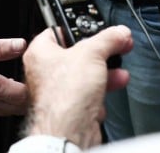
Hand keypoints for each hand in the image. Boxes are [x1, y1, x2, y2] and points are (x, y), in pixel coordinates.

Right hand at [0, 38, 27, 115]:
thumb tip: (19, 44)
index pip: (24, 95)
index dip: (33, 85)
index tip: (33, 73)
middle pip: (20, 107)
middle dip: (28, 94)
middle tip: (28, 78)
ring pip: (9, 111)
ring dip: (17, 100)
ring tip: (17, 83)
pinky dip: (5, 103)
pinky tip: (1, 89)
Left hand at [22, 26, 130, 148]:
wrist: (69, 131)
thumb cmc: (64, 94)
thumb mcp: (92, 53)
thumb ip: (108, 39)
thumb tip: (119, 32)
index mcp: (40, 53)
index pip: (58, 31)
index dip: (78, 28)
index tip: (96, 29)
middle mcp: (44, 72)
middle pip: (76, 54)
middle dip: (99, 54)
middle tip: (114, 48)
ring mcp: (58, 92)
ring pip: (84, 77)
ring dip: (105, 74)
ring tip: (120, 72)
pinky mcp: (70, 109)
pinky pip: (88, 96)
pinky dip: (100, 93)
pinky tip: (108, 91)